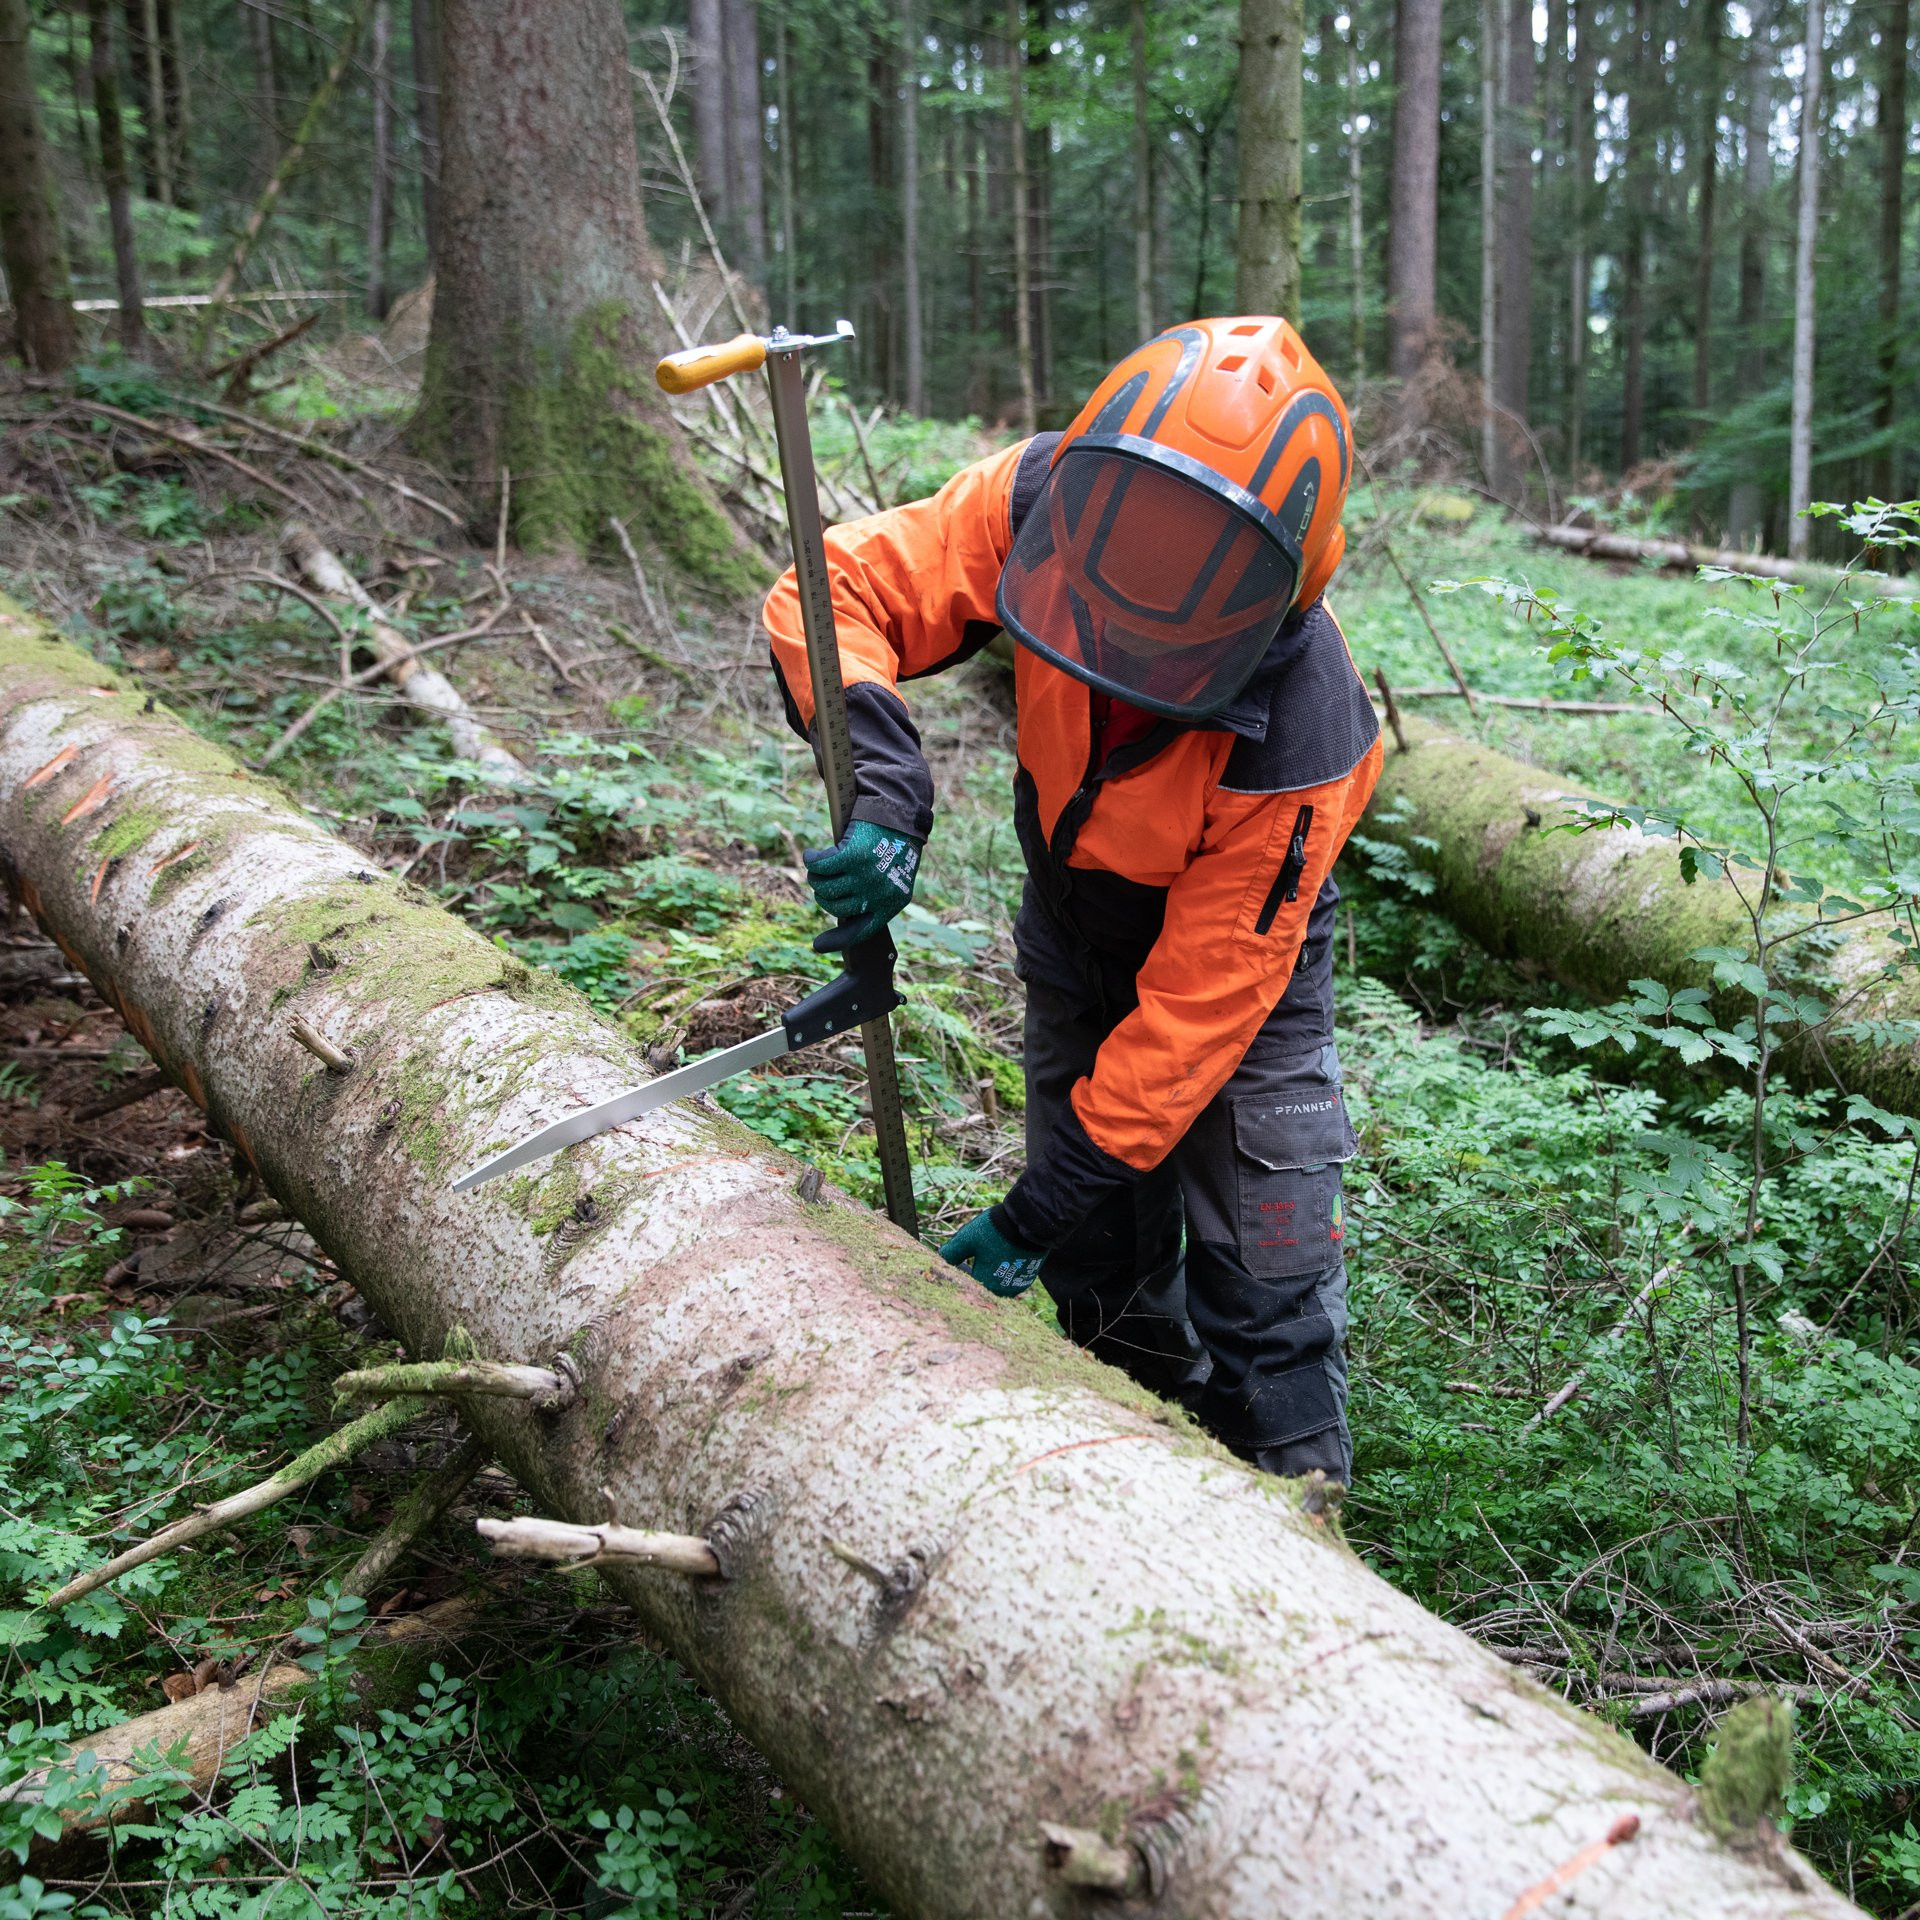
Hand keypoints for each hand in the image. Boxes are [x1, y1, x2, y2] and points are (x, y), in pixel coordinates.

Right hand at [802, 820, 923, 953]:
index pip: (860, 932)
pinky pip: (820, 865)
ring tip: (819, 865)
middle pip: (834, 906)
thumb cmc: (893, 848)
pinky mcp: (852, 856)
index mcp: (890, 905)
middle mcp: (877, 894)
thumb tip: (841, 919)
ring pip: (823, 886)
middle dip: (823, 893)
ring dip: (816, 875)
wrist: (901, 816)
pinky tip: (812, 854)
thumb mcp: (890, 879)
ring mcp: (865, 876)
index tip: (817, 946)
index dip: (837, 941)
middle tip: (824, 878)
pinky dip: (812, 859)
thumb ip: (871, 898)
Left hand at [939, 1210, 1045, 1297]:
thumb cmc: (995, 1231)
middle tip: (977, 1250)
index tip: (962, 1255)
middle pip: (984, 1281)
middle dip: (978, 1268)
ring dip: (993, 1268)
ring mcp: (1018, 1283)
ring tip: (991, 1249)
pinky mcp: (1029, 1275)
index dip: (962, 1268)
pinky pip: (1012, 1275)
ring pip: (999, 1278)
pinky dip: (1006, 1266)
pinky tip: (1003, 1252)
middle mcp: (1003, 1290)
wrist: (1029, 1222)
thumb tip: (940, 1258)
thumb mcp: (967, 1239)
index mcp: (986, 1285)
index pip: (968, 1282)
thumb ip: (951, 1252)